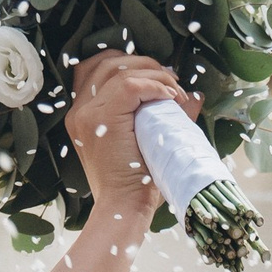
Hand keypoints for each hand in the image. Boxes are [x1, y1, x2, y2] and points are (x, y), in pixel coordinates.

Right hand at [66, 52, 196, 215]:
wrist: (123, 210)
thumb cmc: (135, 183)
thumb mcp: (141, 142)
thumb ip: (155, 115)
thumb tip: (192, 96)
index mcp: (82, 114)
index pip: (98, 68)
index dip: (129, 64)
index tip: (157, 79)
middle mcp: (79, 110)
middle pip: (108, 61)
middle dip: (145, 65)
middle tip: (172, 83)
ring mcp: (87, 114)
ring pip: (120, 69)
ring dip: (155, 75)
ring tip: (176, 93)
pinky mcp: (102, 119)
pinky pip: (131, 86)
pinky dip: (156, 86)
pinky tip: (171, 98)